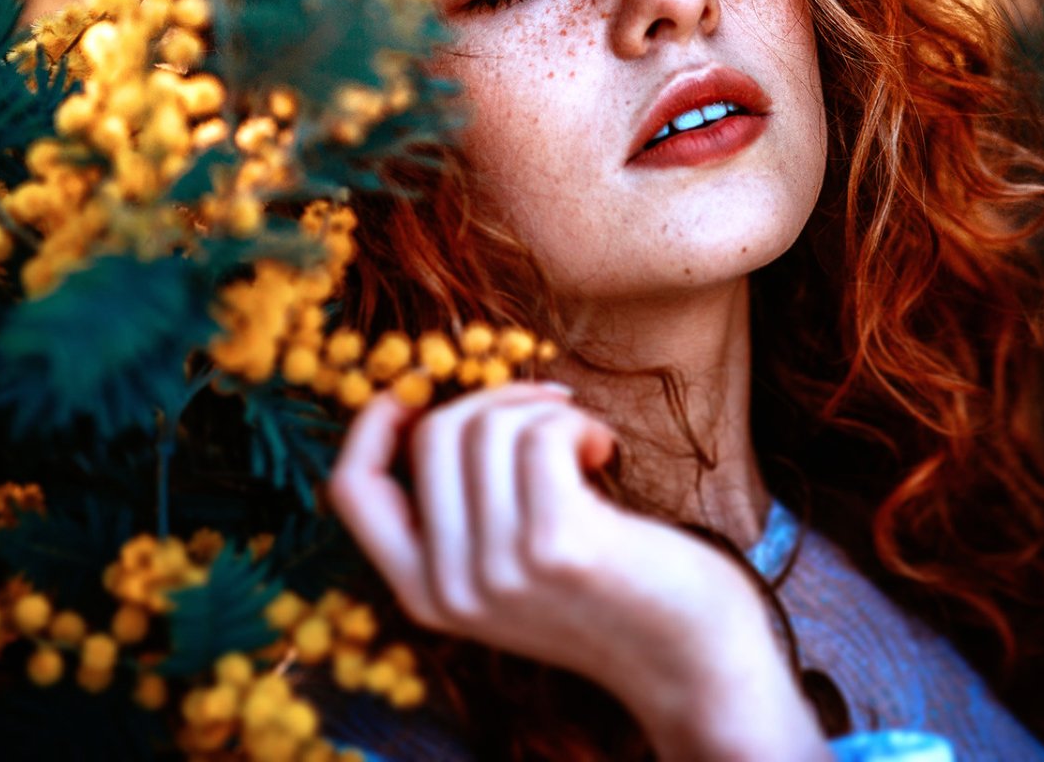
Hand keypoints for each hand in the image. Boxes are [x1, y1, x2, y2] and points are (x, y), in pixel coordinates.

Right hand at [327, 382, 831, 760]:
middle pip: (431, 436)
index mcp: (423, 593)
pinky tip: (604, 451)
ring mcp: (500, 569)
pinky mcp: (557, 546)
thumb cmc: (609, 591)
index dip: (377, 421)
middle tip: (549, 411)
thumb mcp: (509, 569)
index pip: (352, 488)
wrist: (691, 659)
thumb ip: (463, 515)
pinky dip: (575, 422)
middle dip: (493, 399)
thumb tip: (434, 404)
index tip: (424, 385)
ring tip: (583, 443)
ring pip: (487, 427)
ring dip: (544, 411)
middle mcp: (449, 588)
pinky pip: (542, 435)